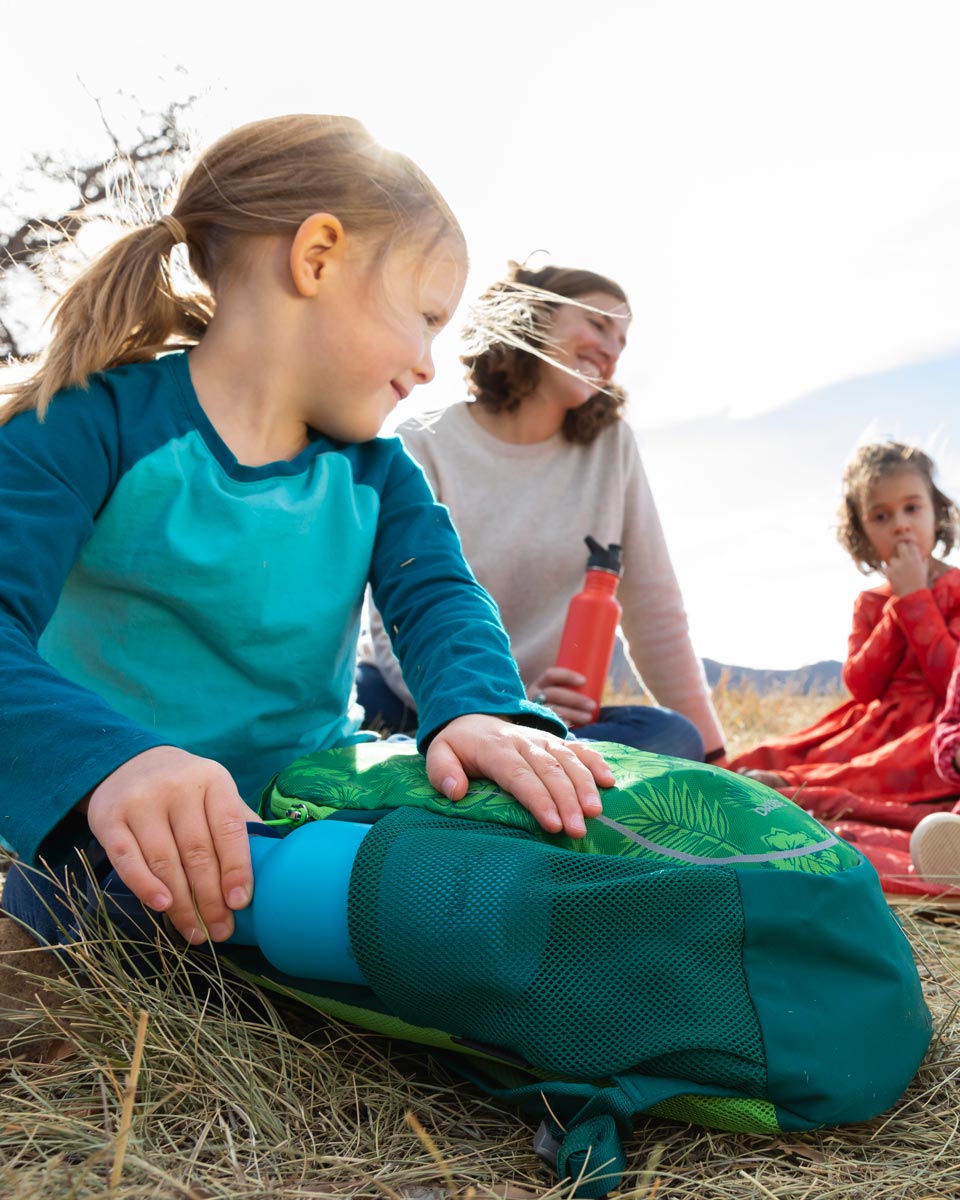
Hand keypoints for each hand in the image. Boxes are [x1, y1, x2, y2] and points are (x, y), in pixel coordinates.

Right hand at [85, 746, 259, 943]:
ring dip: (182, 903)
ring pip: (165, 861)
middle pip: (197, 851)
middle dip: (210, 898)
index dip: (237, 868)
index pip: (229, 828)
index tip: (241, 903)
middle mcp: (178, 788)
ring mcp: (141, 802)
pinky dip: (144, 886)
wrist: (128, 764)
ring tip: (196, 932)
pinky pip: (128, 859)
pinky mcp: (109, 819)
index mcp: (213, 780)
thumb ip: (240, 823)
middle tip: (221, 931)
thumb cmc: (185, 790)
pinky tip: (161, 907)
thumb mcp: (216, 793)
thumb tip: (274, 865)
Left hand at [425, 713, 613, 837]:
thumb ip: (441, 771)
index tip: (552, 825)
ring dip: (585, 785)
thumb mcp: (439, 752)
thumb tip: (454, 791)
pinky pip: (579, 747)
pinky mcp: (555, 740)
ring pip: (568, 759)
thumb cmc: (459, 744)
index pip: (519, 775)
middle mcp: (524, 741)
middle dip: (567, 801)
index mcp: (496, 748)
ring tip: (596, 812)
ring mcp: (542, 739)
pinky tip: (609, 781)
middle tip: (578, 830)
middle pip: (549, 770)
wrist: (473, 714)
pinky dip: (595, 761)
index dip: (538, 800)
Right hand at [528, 666, 597, 728]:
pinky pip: (549, 724)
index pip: (551, 674)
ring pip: (553, 710)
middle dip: (575, 699)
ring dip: (573, 714)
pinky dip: (562, 724)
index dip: (567, 676)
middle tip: (592, 705)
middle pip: (554, 694)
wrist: (534, 724)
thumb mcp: (557, 695)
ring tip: (589, 717)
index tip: (584, 681)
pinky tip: (572, 726)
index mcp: (540, 684)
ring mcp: (533, 711)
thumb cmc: (555, 706)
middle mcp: (534, 696)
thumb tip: (602, 687)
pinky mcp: (536, 724)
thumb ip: (572, 691)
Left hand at [884, 540, 928, 596]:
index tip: (906, 547)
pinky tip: (892, 578)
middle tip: (898, 553)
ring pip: (892, 560)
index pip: (911, 544)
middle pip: (900, 545)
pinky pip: (885, 568)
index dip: (908, 545)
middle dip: (899, 548)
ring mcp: (898, 565)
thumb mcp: (924, 573)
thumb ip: (924, 564)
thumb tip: (925, 558)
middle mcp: (907, 560)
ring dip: (893, 565)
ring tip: (898, 575)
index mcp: (917, 559)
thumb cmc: (919, 586)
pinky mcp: (890, 572)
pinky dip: (887, 573)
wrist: (912, 596)